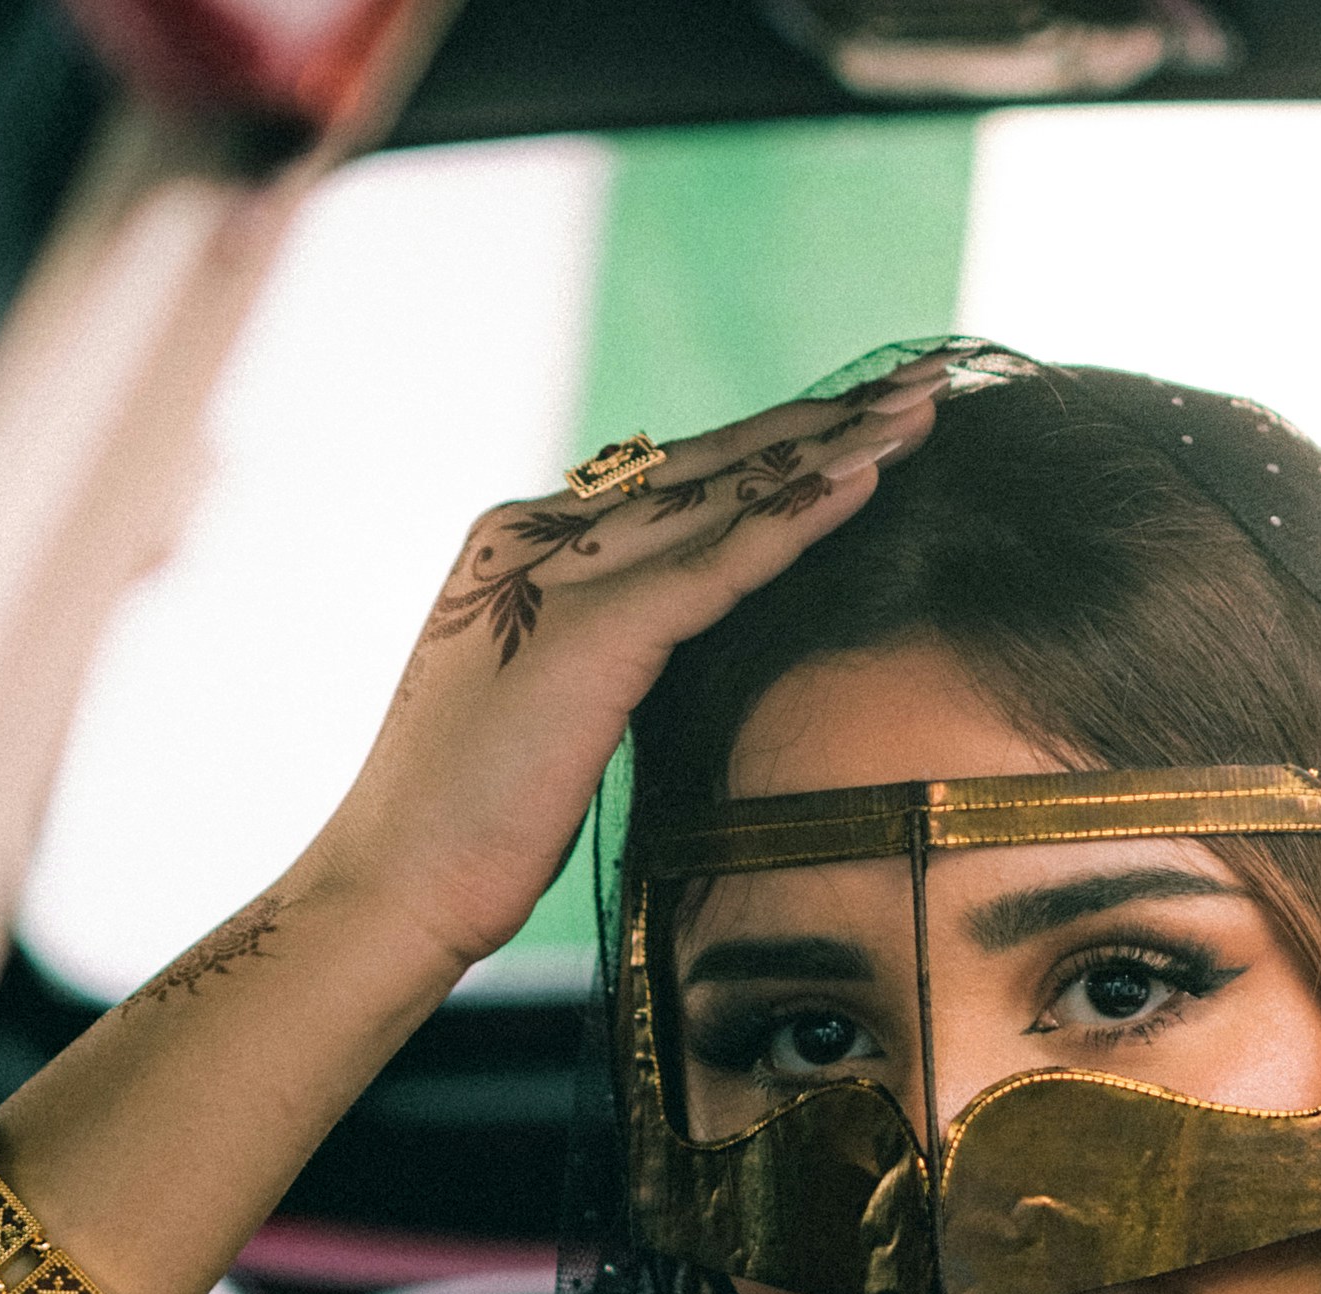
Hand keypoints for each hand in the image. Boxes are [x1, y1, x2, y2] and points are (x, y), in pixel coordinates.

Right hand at [307, 356, 950, 979]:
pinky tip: (869, 477)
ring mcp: (561, 576)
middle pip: (709, 461)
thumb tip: (692, 638)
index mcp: (525, 546)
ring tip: (924, 410)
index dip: (775, 445)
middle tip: (924, 383)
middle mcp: (538, 535)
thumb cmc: (475, 820)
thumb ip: (613, 646)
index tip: (864, 420)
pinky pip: (719, 563)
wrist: (397, 883)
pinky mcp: (593, 633)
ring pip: (725, 493)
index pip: (673, 477)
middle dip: (824, 420)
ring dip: (835, 447)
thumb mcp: (552, 703)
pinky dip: (799, 518)